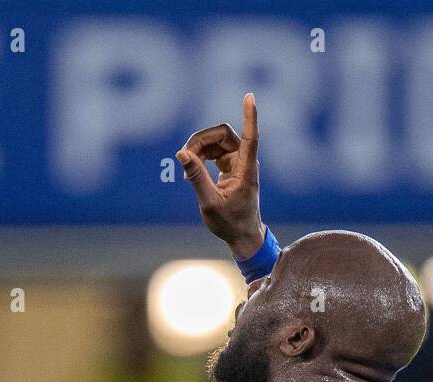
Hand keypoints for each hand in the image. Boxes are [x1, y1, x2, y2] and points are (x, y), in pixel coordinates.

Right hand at [177, 93, 264, 258]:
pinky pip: (214, 149)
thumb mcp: (209, 203)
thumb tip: (182, 154)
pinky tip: (191, 171)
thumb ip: (196, 177)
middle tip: (184, 159)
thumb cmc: (230, 223)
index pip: (251, 137)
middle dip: (200, 141)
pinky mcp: (231, 165)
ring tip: (186, 168)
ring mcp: (238, 162)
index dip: (249, 116)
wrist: (242, 235)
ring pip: (216, 140)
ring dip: (198, 148)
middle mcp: (245, 161)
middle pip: (222, 134)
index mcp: (246, 169)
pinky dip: (200, 155)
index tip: (249, 96)